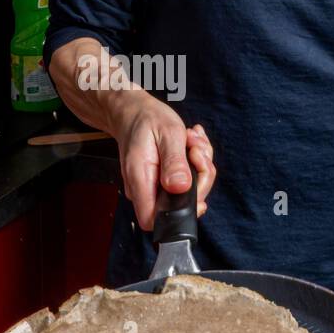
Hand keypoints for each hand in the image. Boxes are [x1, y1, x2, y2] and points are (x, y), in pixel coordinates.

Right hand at [115, 98, 216, 230]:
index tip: (196, 186)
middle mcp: (144, 189)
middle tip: (195, 149)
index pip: (154, 220)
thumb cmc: (146, 119)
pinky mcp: (163, 181)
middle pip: (180, 205)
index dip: (181, 212)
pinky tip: (190, 145)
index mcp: (140, 179)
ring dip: (199, 166)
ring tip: (192, 141)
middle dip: (199, 177)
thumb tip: (181, 188)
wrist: (133, 112)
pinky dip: (195, 163)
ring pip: (188, 192)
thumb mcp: (167, 133)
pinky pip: (187, 181)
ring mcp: (153, 186)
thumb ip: (174, 162)